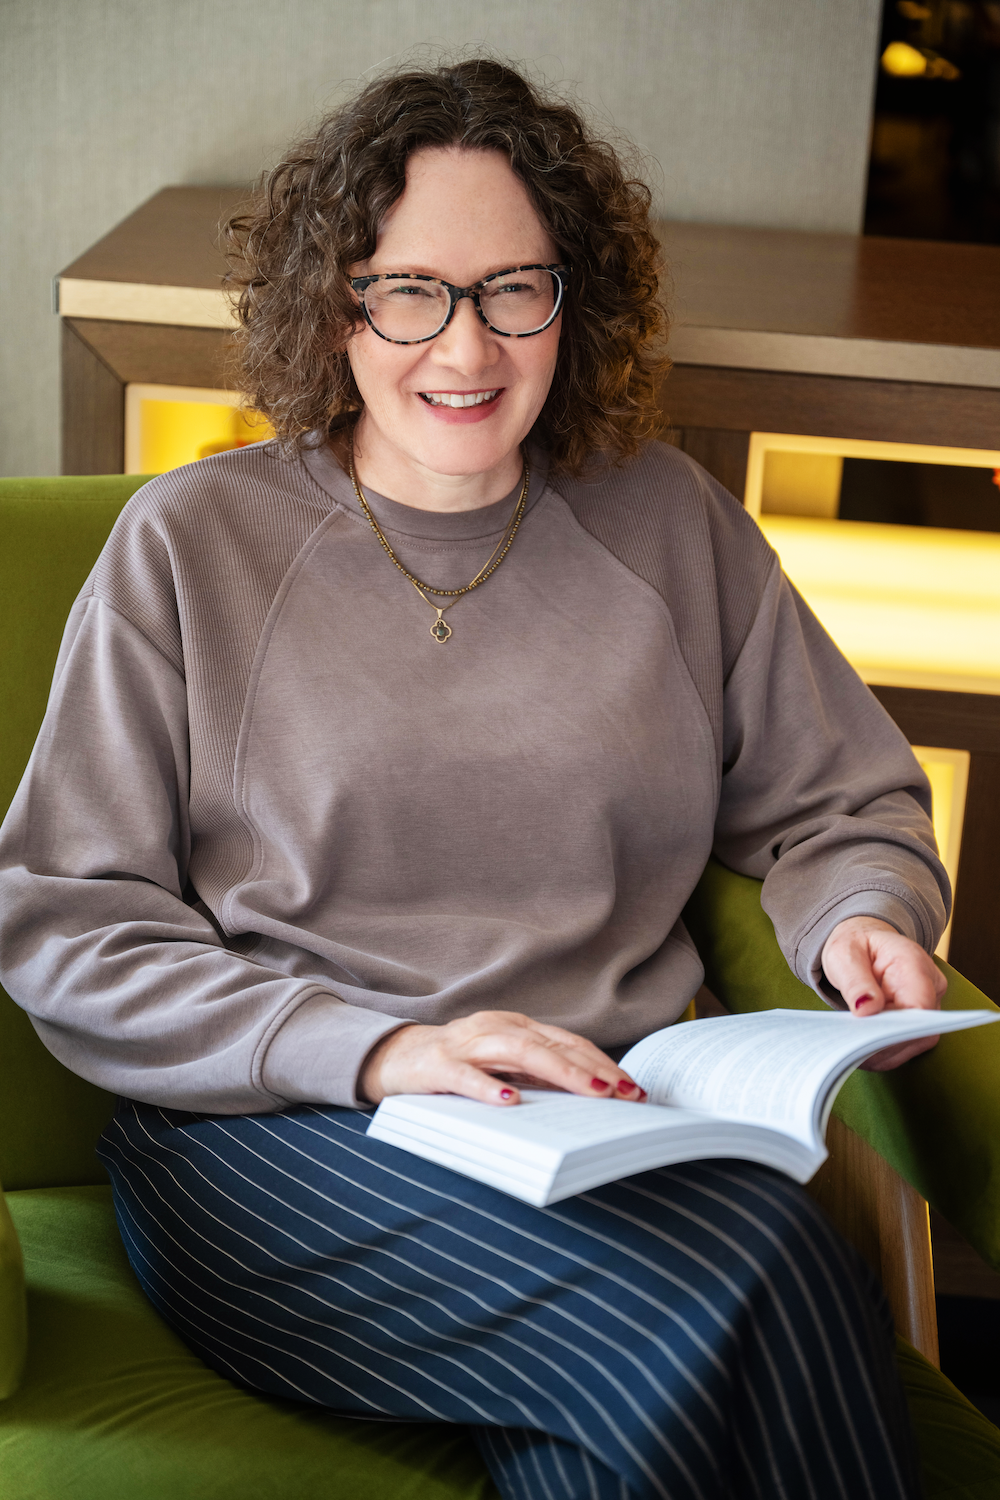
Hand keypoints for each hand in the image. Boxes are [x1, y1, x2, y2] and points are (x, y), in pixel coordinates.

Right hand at [358, 1010, 645, 1106]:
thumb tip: (589, 1100)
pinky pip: (466, 1076)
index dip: (602, 1063)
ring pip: (520, 1052)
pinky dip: (490, 1088)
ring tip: (592, 1093)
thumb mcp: (501, 1067)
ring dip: (561, 1072)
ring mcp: (467, 1043)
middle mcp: (496, 1028)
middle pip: (553, 1044)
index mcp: (516, 1027)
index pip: (568, 1043)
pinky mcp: (437, 1064)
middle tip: (626, 1094)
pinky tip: (512, 1103)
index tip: (633, 1088)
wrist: (394, 1057)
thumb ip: (536, 1076)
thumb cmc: (458, 1066)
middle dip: (594, 1070)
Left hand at [820, 917, 946, 1070]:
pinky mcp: (920, 1017)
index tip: (867, 1038)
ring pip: (917, 1040)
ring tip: (855, 1053)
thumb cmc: (855, 945)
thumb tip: (867, 1009)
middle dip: (887, 1045)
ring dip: (886, 1052)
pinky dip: (887, 1052)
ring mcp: (929, 1001)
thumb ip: (855, 981)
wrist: (863, 943)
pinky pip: (910, 1042)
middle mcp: (930, 983)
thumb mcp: (844, 954)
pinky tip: (864, 1053)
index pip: (920, 1005)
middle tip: (854, 1052)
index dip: (897, 1029)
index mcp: (912, 962)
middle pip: (921, 1029)